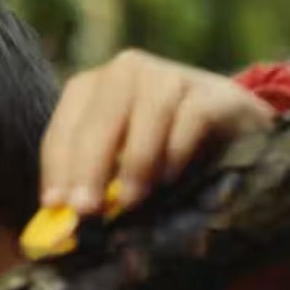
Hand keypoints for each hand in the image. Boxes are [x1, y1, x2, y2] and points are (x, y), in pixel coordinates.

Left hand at [40, 49, 273, 214]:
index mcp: (92, 88)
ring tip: (130, 202)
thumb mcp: (119, 163)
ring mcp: (171, 76)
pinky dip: (176, 152)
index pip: (64, 129)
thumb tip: (63, 217)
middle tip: (86, 210)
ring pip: (145, 116)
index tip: (55, 204)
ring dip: (135, 163)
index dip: (58, 168)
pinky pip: (190, 119)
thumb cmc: (162, 152)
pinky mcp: (214, 93)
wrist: (234, 133)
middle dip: (88, 168)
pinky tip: (169, 179)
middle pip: (99, 120)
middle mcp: (126, 71)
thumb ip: (93, 183)